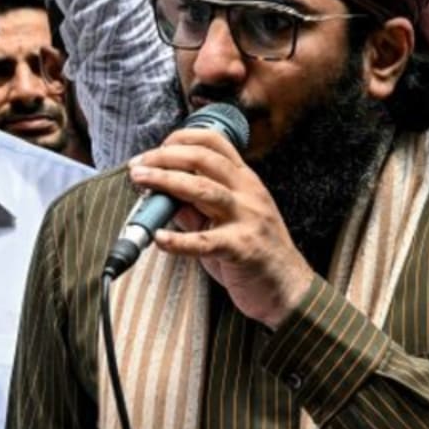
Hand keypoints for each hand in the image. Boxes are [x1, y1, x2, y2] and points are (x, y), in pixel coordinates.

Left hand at [131, 129, 314, 328]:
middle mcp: (248, 194)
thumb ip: (194, 205)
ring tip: (141, 181)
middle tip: (138, 165)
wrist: (290, 290)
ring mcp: (248, 220)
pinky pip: (206, 241)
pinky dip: (179, 239)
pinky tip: (159, 237)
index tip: (156, 148)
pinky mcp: (243, 249)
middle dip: (165, 157)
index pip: (214, 143)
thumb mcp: (226, 219)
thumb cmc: (254, 251)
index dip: (181, 139)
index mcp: (245, 181)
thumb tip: (159, 193)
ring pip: (205, 191)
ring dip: (167, 182)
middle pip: (204, 160)